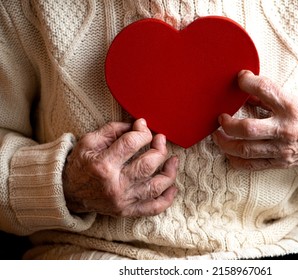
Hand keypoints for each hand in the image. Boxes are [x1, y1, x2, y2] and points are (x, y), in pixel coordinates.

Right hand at [62, 119, 178, 216]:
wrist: (68, 193)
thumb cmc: (80, 164)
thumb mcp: (89, 141)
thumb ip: (113, 130)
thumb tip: (138, 124)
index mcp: (103, 165)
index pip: (131, 144)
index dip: (142, 132)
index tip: (143, 126)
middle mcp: (115, 185)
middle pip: (148, 165)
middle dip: (159, 149)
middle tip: (160, 139)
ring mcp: (123, 201)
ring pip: (155, 187)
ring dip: (170, 172)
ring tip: (174, 160)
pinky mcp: (127, 211)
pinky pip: (153, 208)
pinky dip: (167, 199)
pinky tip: (172, 187)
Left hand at [212, 70, 297, 170]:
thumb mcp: (294, 100)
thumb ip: (268, 97)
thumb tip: (244, 91)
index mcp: (291, 107)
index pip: (266, 90)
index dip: (248, 81)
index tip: (240, 78)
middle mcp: (285, 129)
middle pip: (248, 129)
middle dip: (228, 124)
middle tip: (221, 118)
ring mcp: (281, 149)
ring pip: (245, 150)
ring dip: (225, 143)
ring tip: (218, 135)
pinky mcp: (278, 163)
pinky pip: (250, 165)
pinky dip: (234, 160)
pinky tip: (229, 152)